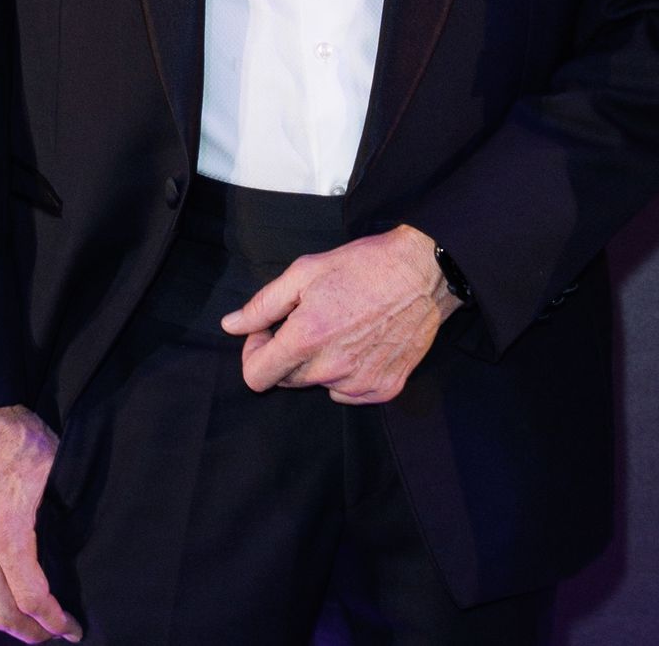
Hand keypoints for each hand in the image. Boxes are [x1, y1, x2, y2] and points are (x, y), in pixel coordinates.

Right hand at [0, 405, 81, 641]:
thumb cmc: (20, 439)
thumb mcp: (58, 471)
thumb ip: (66, 509)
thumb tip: (85, 534)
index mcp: (9, 535)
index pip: (31, 596)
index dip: (54, 620)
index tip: (73, 630)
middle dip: (28, 632)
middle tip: (54, 636)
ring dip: (2, 620)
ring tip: (29, 624)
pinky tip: (5, 594)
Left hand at [221, 225, 459, 402]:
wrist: (427, 272)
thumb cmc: (367, 266)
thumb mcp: (307, 271)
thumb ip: (264, 304)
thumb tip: (231, 326)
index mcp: (306, 339)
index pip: (256, 376)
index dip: (255, 353)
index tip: (270, 332)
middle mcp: (331, 368)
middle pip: (287, 380)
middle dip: (289, 354)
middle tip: (310, 322)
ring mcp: (360, 381)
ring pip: (320, 385)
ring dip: (322, 363)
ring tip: (344, 329)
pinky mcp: (385, 387)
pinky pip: (351, 392)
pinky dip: (350, 375)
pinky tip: (363, 345)